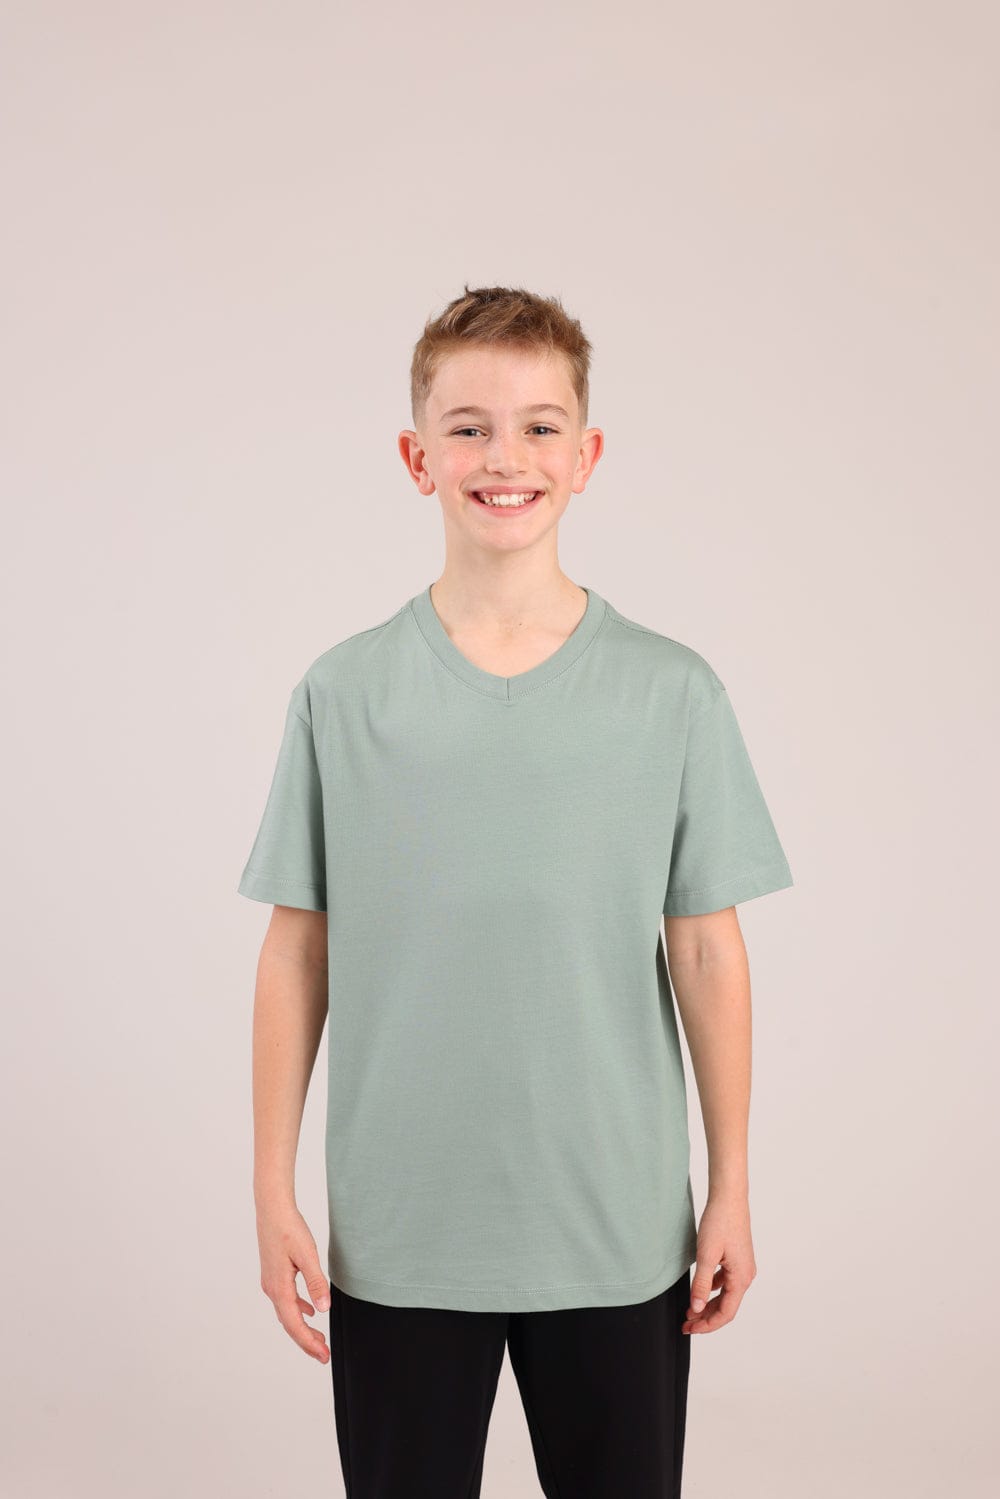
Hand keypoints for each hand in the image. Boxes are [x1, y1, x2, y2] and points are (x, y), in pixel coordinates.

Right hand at [257, 1200, 331, 1363]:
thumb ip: (316, 1282)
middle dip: (307, 1341)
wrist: (272, 1209)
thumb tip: (323, 1309)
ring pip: (288, 1313)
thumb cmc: (289, 1228)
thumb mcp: (308, 1255)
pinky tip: (310, 1310)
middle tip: (324, 1355)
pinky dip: (298, 1310)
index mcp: (280, 1288)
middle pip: (290, 1324)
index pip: (295, 1325)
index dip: (309, 1343)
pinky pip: (286, 1301)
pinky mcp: (274, 1275)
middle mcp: (272, 1289)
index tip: (323, 1356)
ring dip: (303, 1328)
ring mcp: (271, 1283)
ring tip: (319, 1339)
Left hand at [682, 1191, 755, 1334]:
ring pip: (725, 1295)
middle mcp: (745, 1275)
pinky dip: (712, 1289)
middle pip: (726, 1306)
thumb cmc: (720, 1222)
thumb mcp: (706, 1255)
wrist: (728, 1198)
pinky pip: (725, 1282)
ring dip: (708, 1304)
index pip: (726, 1313)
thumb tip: (696, 1308)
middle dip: (706, 1317)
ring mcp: (742, 1267)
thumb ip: (701, 1284)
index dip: (708, 1325)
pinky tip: (700, 1289)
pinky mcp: (737, 1259)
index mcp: (741, 1278)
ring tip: (690, 1310)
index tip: (691, 1329)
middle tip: (686, 1324)